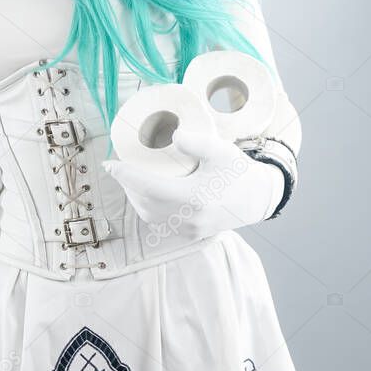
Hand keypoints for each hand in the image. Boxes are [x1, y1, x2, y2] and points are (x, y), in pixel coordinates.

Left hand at [104, 129, 282, 240]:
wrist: (259, 197)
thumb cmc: (239, 171)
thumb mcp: (221, 151)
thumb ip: (197, 143)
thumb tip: (173, 135)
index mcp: (194, 199)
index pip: (148, 188)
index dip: (125, 175)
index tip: (110, 164)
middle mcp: (190, 219)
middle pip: (145, 203)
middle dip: (127, 185)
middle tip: (118, 167)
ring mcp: (191, 230)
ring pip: (150, 215)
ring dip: (136, 197)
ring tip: (129, 178)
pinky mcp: (193, 234)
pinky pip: (161, 222)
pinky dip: (148, 208)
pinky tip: (146, 194)